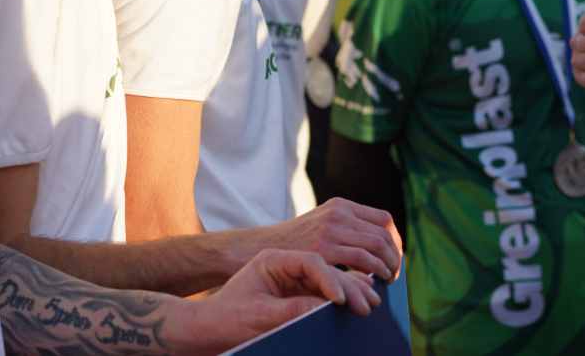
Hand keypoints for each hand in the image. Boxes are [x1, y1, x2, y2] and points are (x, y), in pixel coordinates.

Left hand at [187, 249, 380, 353]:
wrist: (210, 324)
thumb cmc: (228, 317)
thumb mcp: (258, 316)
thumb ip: (292, 310)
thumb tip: (326, 309)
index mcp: (274, 259)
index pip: (311, 262)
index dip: (331, 280)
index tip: (343, 301)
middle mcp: (288, 261)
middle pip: (327, 265)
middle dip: (351, 283)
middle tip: (370, 303)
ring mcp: (296, 273)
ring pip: (333, 273)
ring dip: (355, 285)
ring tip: (374, 301)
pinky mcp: (300, 287)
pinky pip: (330, 283)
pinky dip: (349, 289)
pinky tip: (365, 293)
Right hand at [263, 198, 402, 280]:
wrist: (264, 247)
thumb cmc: (296, 243)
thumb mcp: (321, 223)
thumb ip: (346, 228)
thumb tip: (379, 246)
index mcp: (341, 205)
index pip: (384, 219)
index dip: (395, 240)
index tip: (396, 257)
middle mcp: (339, 213)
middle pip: (384, 234)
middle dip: (394, 257)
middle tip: (394, 274)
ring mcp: (331, 229)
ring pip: (376, 247)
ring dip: (387, 267)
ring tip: (387, 281)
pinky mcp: (324, 249)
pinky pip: (361, 260)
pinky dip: (373, 272)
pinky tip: (372, 283)